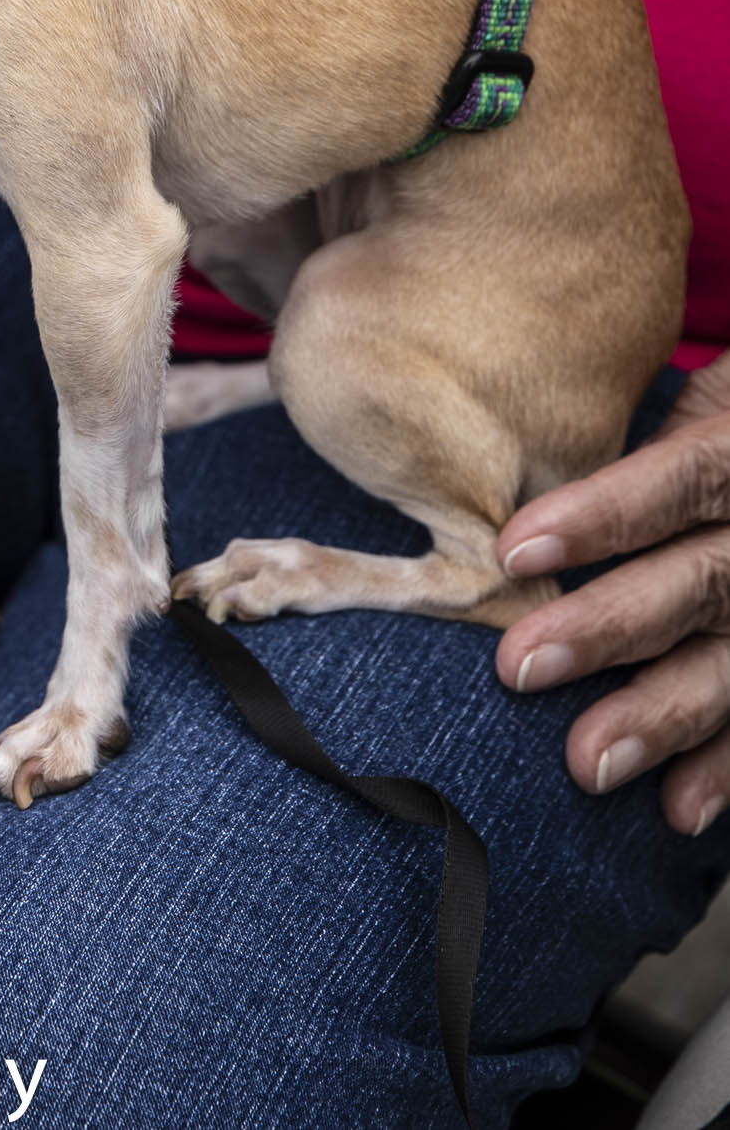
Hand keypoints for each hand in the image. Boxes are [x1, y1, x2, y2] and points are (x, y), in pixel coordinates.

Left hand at [496, 349, 729, 835]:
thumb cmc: (720, 424)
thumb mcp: (698, 401)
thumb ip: (626, 437)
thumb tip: (504, 472)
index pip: (679, 480)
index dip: (602, 515)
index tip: (510, 552)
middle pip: (700, 583)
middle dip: (609, 628)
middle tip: (517, 667)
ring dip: (662, 718)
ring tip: (586, 764)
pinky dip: (725, 768)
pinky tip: (677, 810)